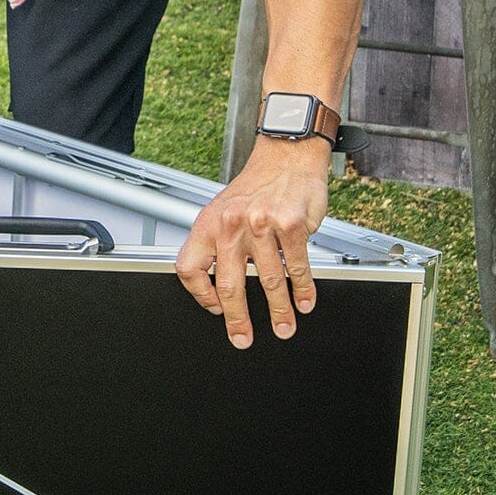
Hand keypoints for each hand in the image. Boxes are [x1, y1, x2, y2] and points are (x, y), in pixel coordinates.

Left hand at [177, 134, 330, 347]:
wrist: (286, 157)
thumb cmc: (256, 186)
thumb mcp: (223, 211)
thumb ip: (217, 244)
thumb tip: (215, 287)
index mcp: (209, 223)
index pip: (190, 268)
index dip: (199, 296)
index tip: (215, 310)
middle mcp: (231, 224)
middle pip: (228, 284)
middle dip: (238, 319)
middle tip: (243, 338)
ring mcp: (262, 224)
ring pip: (268, 281)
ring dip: (278, 311)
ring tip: (284, 327)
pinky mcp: (291, 225)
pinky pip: (297, 266)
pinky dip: (302, 289)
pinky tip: (304, 300)